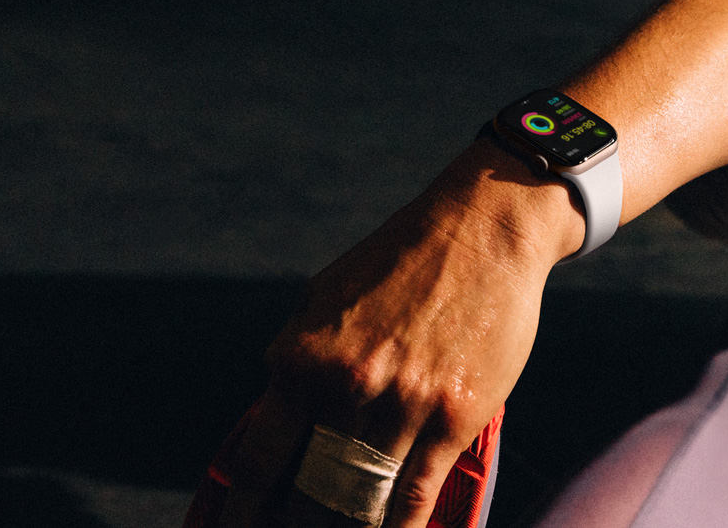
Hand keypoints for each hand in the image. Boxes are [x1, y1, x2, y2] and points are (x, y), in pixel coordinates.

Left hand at [216, 139, 583, 527]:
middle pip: (309, 492)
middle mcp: (348, 386)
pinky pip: (417, 496)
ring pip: (363, 501)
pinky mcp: (455, 416)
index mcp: (303, 357)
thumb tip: (275, 418)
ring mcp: (404, 405)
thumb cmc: (400, 261)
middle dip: (298, 526)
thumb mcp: (324, 298)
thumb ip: (298, 357)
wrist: (482, 230)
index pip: (261, 459)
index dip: (244, 508)